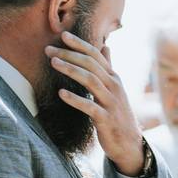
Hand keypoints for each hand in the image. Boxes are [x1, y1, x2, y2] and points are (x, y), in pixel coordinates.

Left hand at [45, 32, 144, 175]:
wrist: (129, 142)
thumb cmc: (117, 113)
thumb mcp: (114, 88)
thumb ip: (108, 67)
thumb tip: (105, 46)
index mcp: (114, 78)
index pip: (96, 55)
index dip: (80, 44)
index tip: (63, 35)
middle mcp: (114, 87)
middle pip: (91, 65)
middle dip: (69, 54)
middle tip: (49, 49)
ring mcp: (111, 103)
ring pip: (91, 81)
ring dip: (71, 70)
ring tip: (53, 63)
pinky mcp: (106, 119)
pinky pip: (90, 107)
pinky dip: (75, 99)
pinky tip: (61, 94)